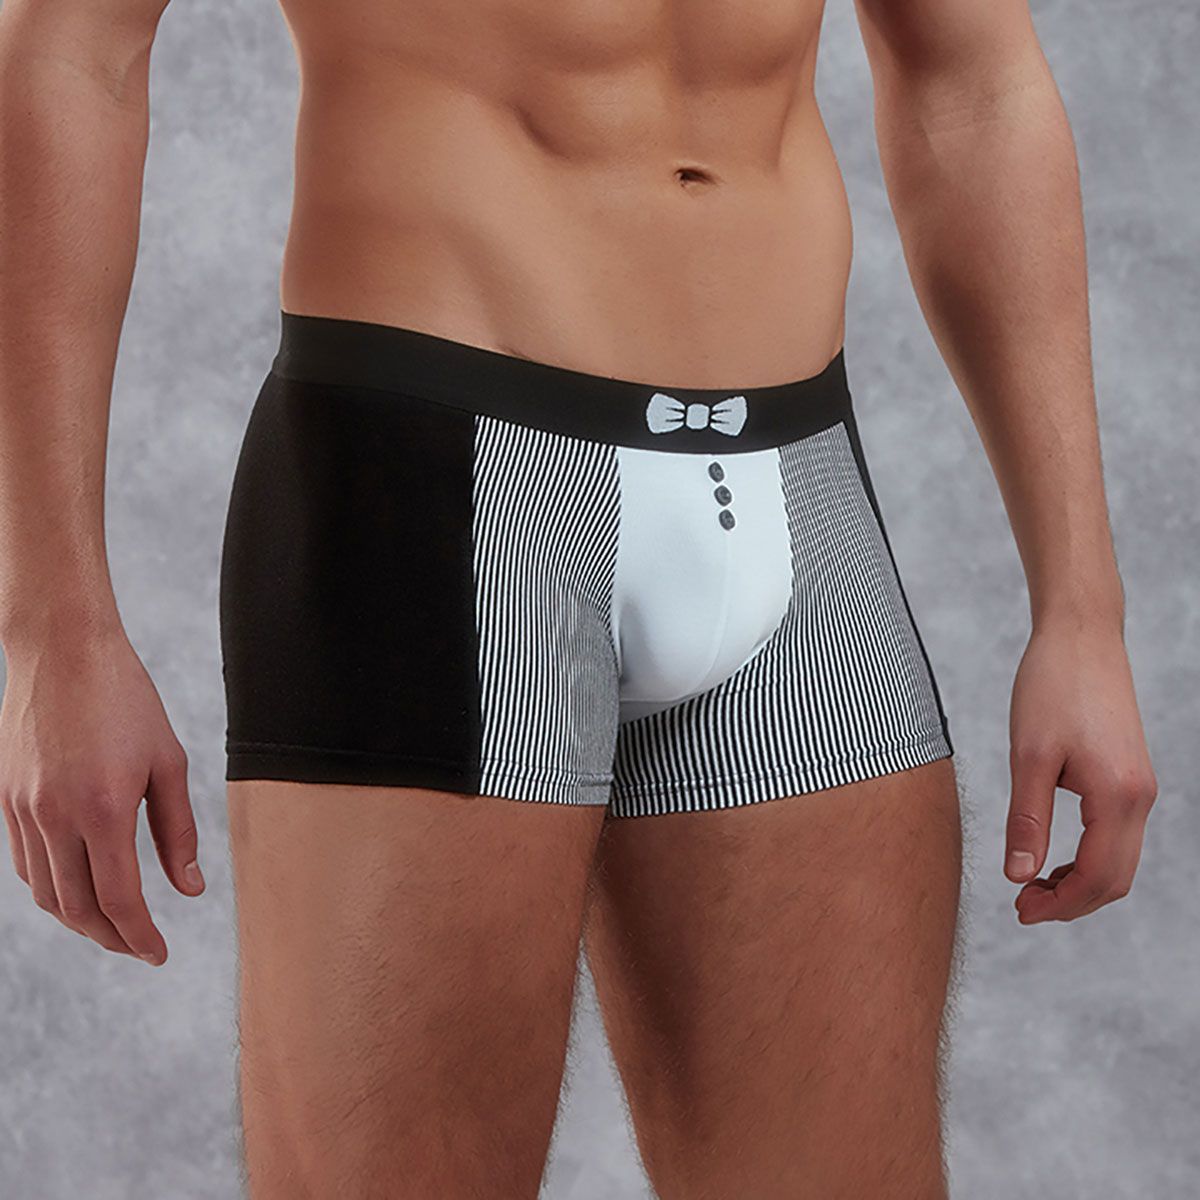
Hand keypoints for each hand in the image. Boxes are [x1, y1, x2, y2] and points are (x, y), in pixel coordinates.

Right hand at [0, 627, 204, 963]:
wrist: (61, 650)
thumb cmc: (127, 700)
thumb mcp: (168, 761)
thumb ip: (178, 830)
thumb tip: (189, 889)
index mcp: (104, 809)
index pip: (120, 900)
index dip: (140, 937)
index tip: (159, 955)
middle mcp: (55, 816)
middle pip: (78, 908)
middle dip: (111, 938)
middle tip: (139, 947)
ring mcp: (23, 809)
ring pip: (45, 893)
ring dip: (79, 920)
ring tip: (112, 925)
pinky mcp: (5, 798)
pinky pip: (25, 864)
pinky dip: (51, 888)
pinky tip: (77, 887)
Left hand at [1004, 621, 1156, 922]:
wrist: (1081, 635)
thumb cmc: (1050, 686)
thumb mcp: (1027, 756)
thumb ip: (1026, 820)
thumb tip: (1019, 877)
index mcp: (1117, 795)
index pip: (1096, 877)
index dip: (1059, 904)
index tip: (1019, 911)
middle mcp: (1139, 796)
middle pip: (1115, 879)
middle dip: (1071, 903)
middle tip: (1022, 908)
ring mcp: (1140, 786)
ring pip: (1120, 861)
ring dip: (1080, 883)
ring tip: (1032, 887)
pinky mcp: (1130, 775)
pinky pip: (1118, 836)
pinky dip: (1089, 858)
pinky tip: (1052, 857)